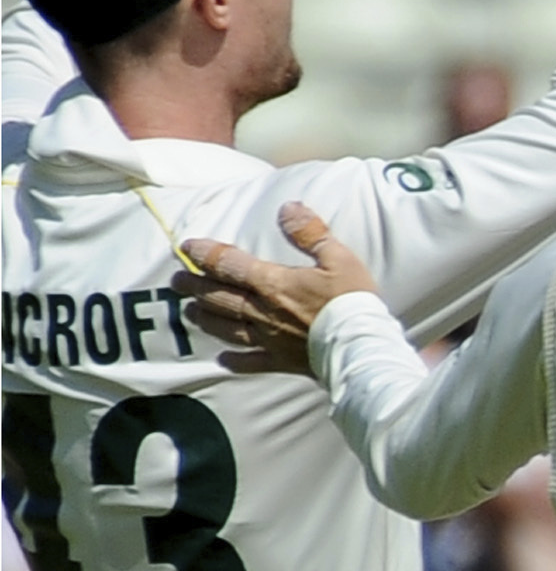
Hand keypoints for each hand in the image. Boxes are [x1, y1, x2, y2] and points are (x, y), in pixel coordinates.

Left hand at [179, 205, 380, 374]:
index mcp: (273, 283)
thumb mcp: (339, 258)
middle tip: (176, 280)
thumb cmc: (353, 302)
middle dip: (194, 286)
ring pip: (227, 328)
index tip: (187, 247)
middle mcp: (263, 311)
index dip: (205, 253)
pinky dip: (234, 361)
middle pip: (219, 297)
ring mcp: (270, 339)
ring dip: (205, 318)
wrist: (364, 347)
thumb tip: (287, 207)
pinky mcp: (282, 361)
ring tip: (189, 312)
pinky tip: (221, 359)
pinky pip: (252, 363)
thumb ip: (310, 232)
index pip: (229, 264)